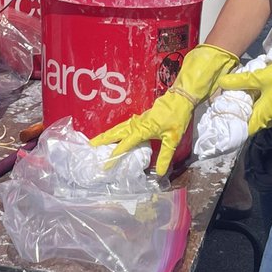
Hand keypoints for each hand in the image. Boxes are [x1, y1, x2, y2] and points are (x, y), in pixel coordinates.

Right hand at [90, 43, 239, 173]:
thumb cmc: (177, 117)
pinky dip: (116, 131)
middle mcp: (137, 124)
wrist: (181, 98)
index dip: (116, 154)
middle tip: (90, 145)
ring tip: (97, 141)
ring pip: (119, 128)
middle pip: (116, 132)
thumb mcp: (173, 138)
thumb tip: (160, 173)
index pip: (126, 143)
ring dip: (108, 135)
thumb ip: (165, 156)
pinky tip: (116, 135)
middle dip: (103, 139)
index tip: (106, 163)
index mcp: (143, 129)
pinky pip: (125, 126)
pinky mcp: (142, 118)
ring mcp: (138, 119)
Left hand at [218, 25, 271, 134]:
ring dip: (247, 106)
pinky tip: (249, 91)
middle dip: (238, 114)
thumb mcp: (260, 77)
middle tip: (223, 104)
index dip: (233, 125)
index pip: (245, 129)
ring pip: (257, 113)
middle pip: (250, 121)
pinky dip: (256, 102)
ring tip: (233, 96)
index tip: (220, 117)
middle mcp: (270, 119)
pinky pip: (264, 107)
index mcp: (264, 116)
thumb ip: (240, 81)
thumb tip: (221, 83)